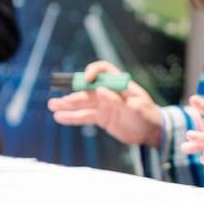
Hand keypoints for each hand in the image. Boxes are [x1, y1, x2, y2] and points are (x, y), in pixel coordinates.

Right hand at [47, 60, 162, 145]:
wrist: (151, 131)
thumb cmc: (148, 115)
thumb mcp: (137, 107)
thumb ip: (119, 100)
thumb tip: (101, 90)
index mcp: (120, 84)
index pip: (104, 70)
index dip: (93, 71)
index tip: (86, 79)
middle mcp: (109, 92)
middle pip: (88, 89)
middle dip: (73, 93)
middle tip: (59, 99)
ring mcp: (104, 105)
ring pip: (83, 103)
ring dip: (67, 104)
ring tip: (52, 105)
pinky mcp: (101, 117)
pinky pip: (84, 116)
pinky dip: (72, 117)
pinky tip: (60, 117)